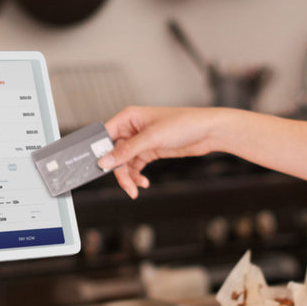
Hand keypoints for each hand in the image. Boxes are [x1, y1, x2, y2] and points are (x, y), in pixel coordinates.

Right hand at [101, 105, 224, 197]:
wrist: (208, 132)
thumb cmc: (183, 124)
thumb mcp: (151, 138)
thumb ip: (126, 151)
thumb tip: (105, 161)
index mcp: (129, 117)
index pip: (105, 135)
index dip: (100, 151)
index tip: (98, 167)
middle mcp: (132, 128)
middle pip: (114, 153)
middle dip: (118, 170)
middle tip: (126, 185)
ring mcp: (141, 141)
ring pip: (125, 163)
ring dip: (129, 176)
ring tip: (136, 188)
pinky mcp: (150, 151)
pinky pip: (136, 166)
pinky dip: (137, 176)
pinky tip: (143, 182)